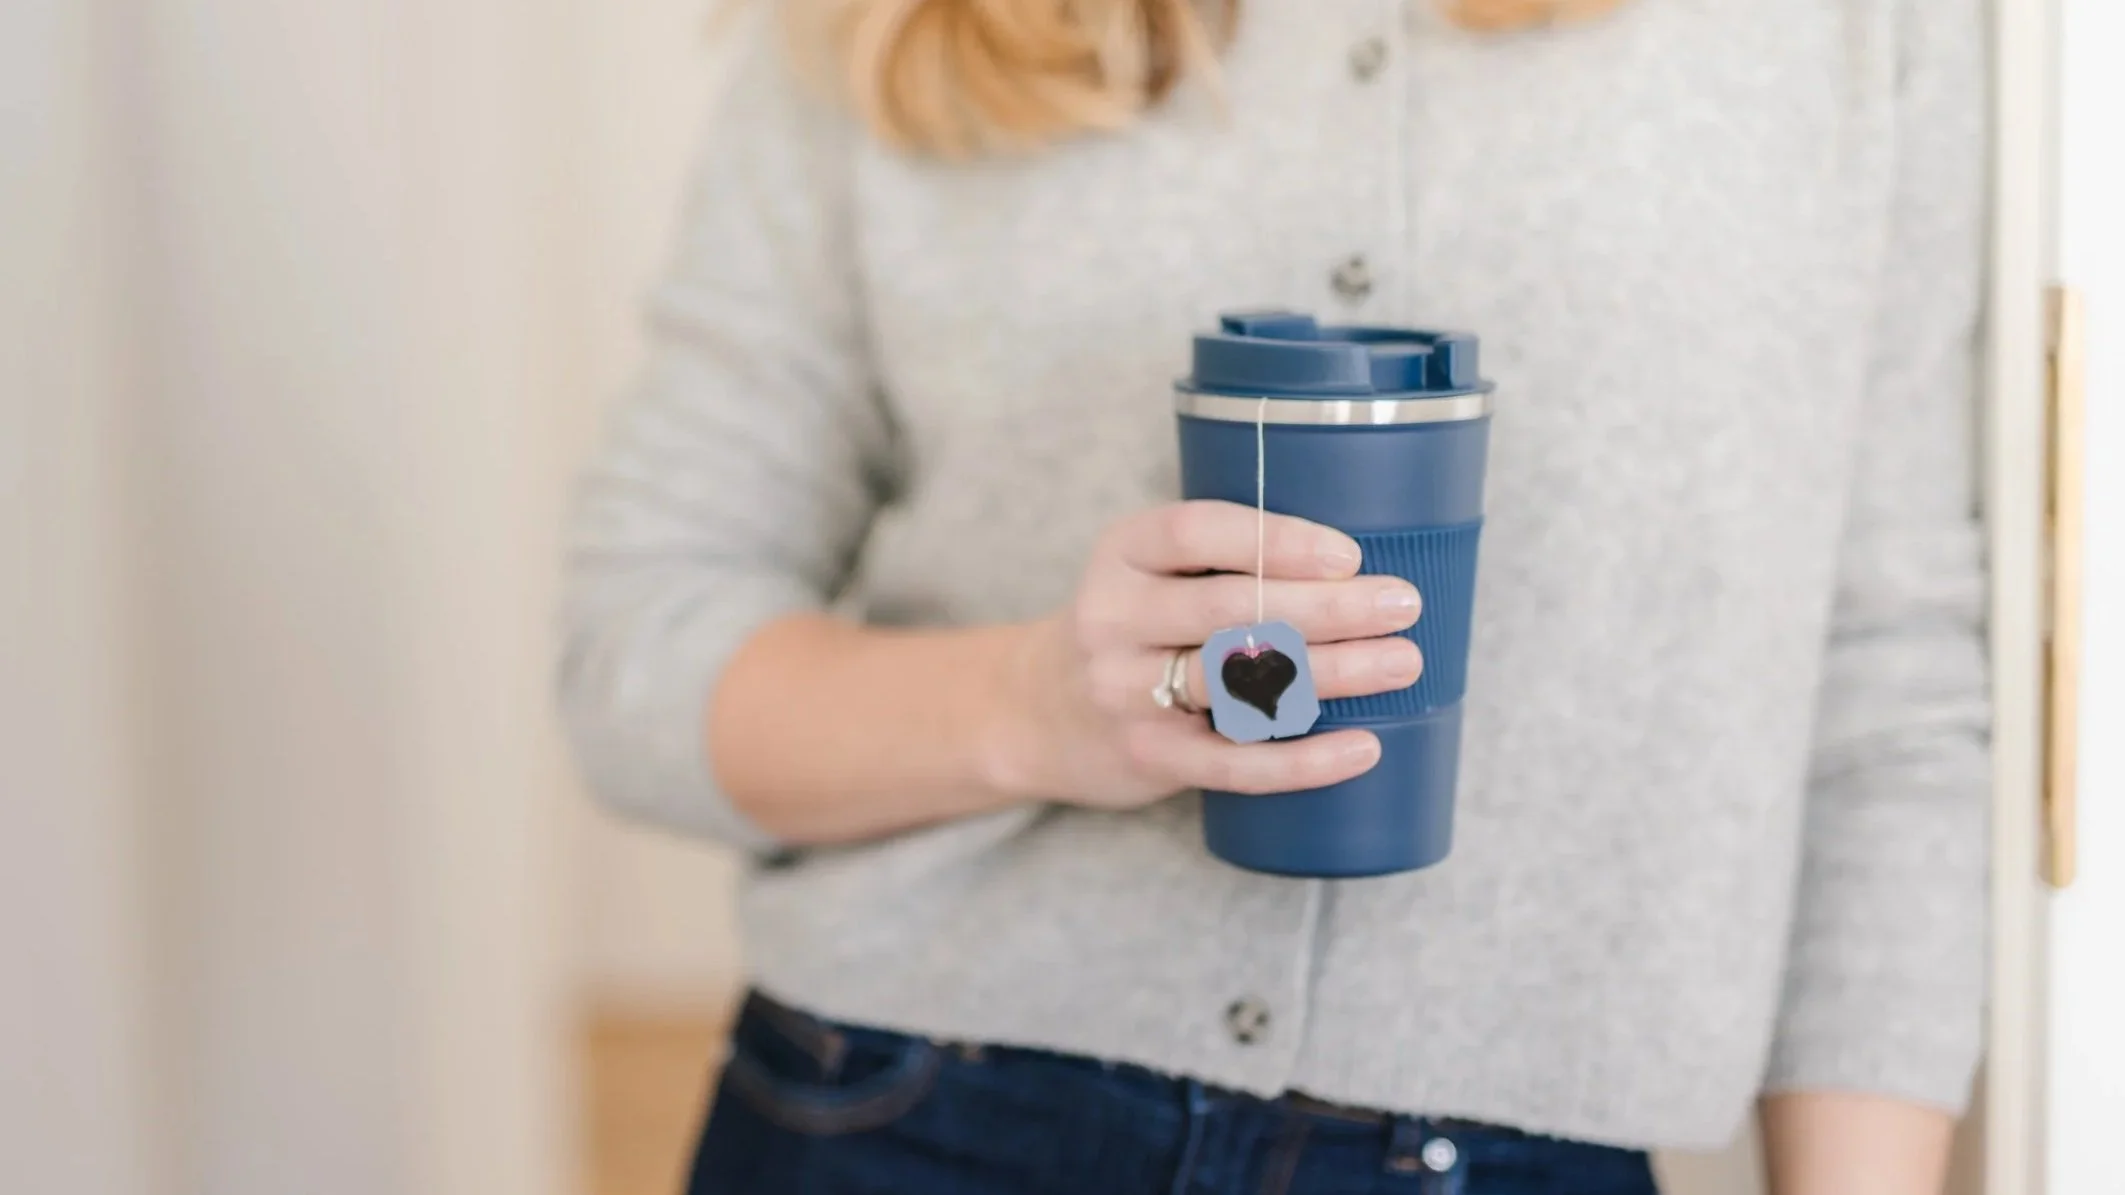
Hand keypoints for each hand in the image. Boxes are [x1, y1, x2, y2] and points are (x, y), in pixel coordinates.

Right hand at [981, 500, 1424, 808]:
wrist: (1035, 712)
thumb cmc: (1131, 627)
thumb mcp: (1149, 571)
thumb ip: (1224, 560)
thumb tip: (1362, 564)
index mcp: (1123, 552)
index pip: (1197, 532)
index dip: (1276, 540)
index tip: (1349, 554)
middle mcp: (1112, 616)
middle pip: (1230, 606)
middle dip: (1328, 606)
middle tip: (1403, 605)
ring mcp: (1123, 690)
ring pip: (1239, 680)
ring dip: (1332, 672)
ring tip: (1400, 663)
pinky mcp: (1146, 755)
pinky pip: (1235, 762)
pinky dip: (1304, 759)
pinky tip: (1362, 747)